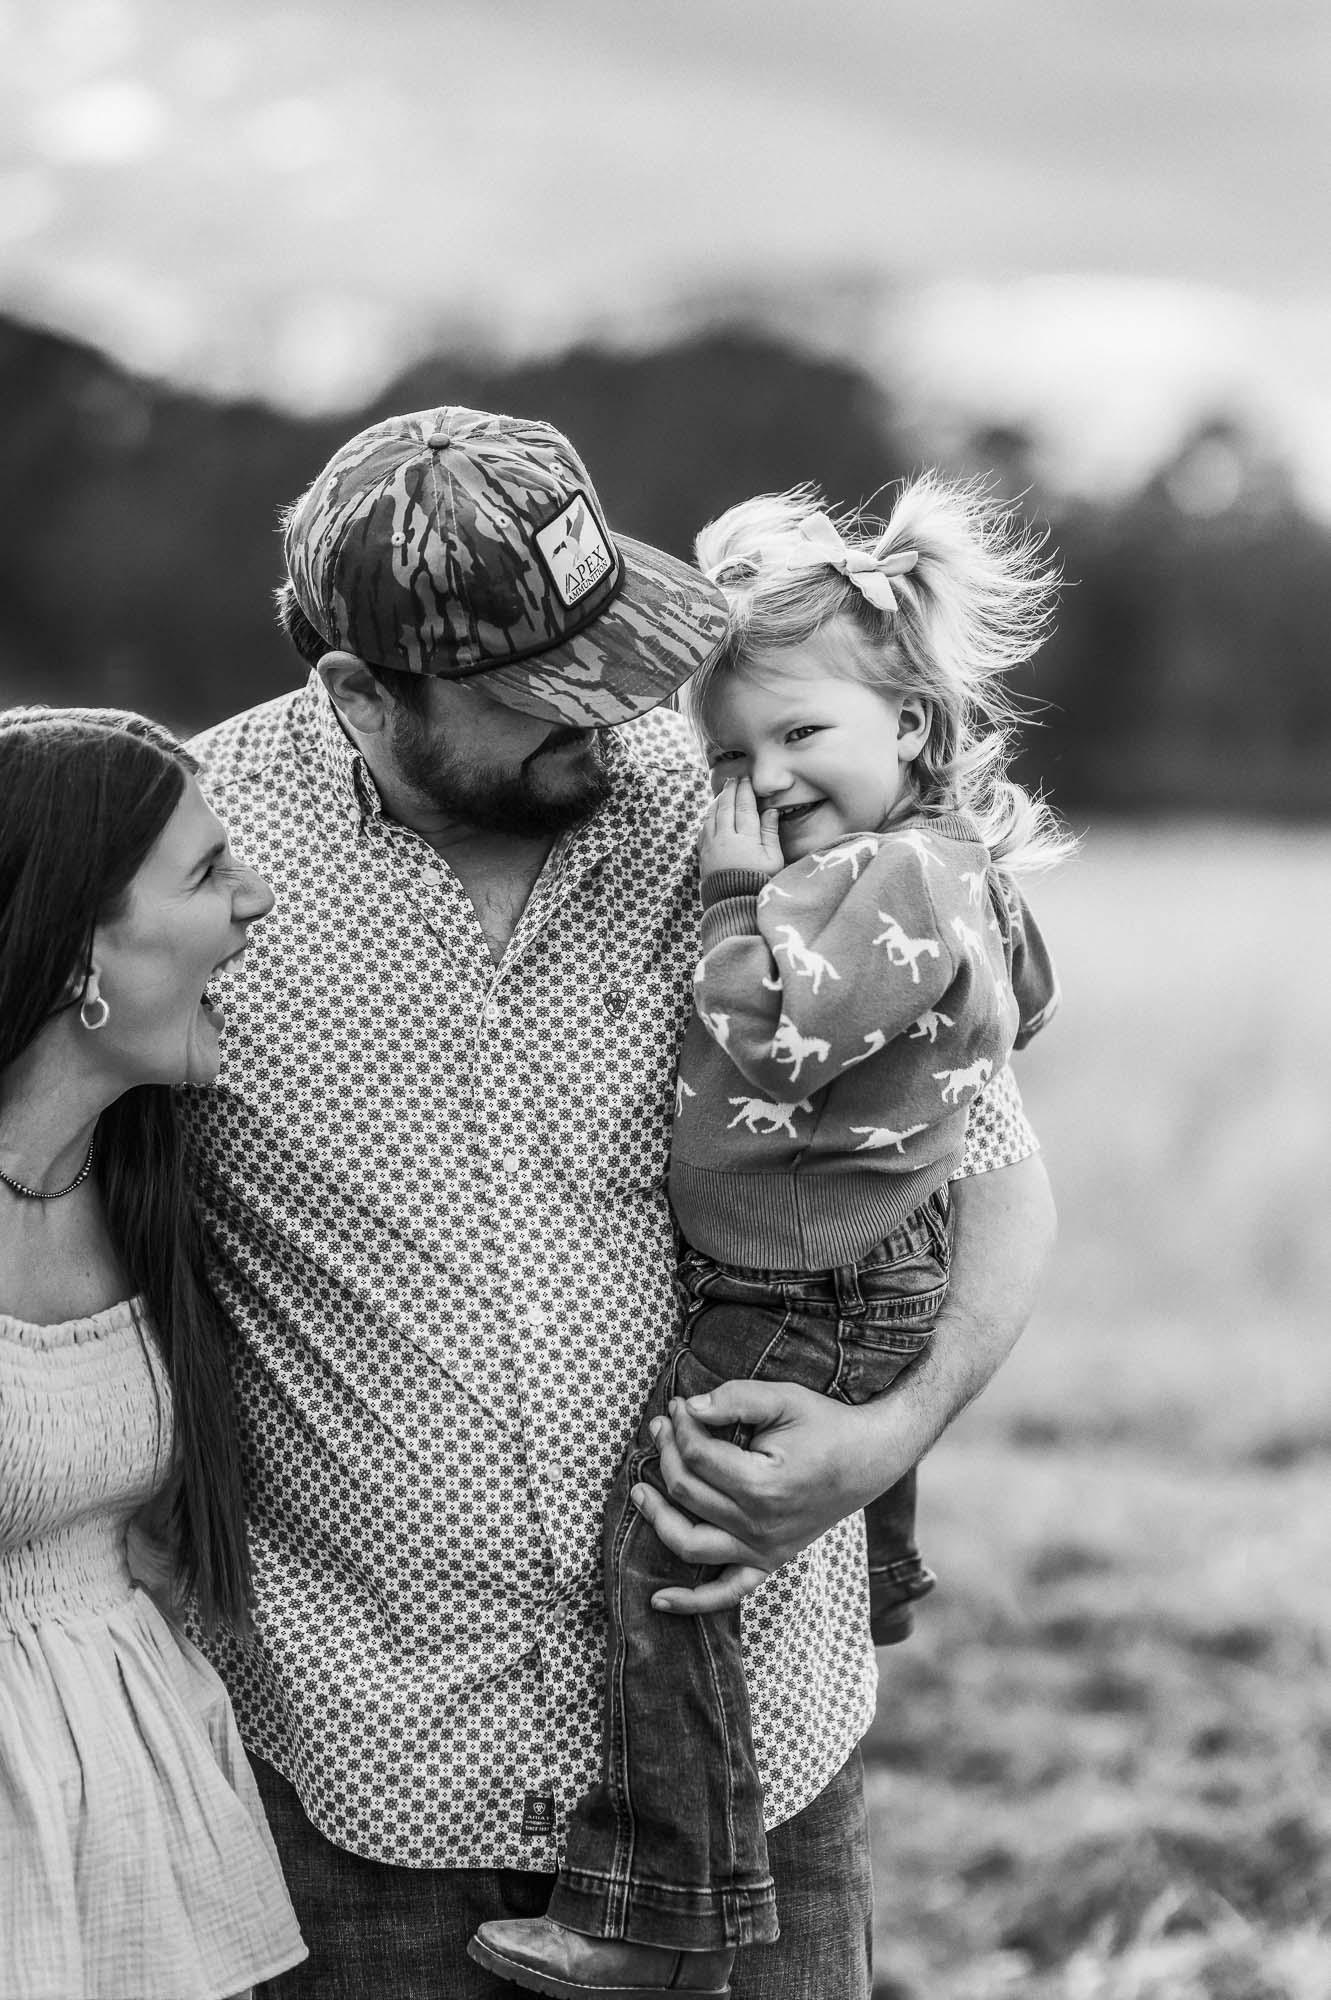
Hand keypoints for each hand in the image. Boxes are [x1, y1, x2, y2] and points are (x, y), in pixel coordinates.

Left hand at [632, 1379, 901, 1614]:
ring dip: (657, 1517)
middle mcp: (759, 1525)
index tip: (678, 1405)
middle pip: (687, 1492)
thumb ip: (735, 1398)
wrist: (868, 1459)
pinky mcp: (768, 1562)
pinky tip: (659, 1600)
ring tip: (639, 1490)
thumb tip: (687, 1408)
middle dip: (666, 1453)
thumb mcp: (783, 1397)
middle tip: (662, 1426)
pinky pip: (726, 1593)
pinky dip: (692, 1602)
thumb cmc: (824, 1425)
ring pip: (689, 1543)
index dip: (679, 1425)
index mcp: (762, 1485)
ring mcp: (763, 1550)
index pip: (696, 1456)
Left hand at [698, 776, 783, 882]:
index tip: (746, 779)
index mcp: (746, 838)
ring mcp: (711, 846)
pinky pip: (703, 829)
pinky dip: (708, 817)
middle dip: (730, 791)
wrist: (735, 905)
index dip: (745, 791)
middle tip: (734, 779)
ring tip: (723, 792)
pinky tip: (711, 813)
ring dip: (717, 801)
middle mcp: (725, 838)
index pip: (745, 807)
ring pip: (712, 816)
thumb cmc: (760, 883)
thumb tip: (771, 811)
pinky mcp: (703, 855)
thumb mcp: (774, 860)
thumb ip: (771, 833)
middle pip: (726, 807)